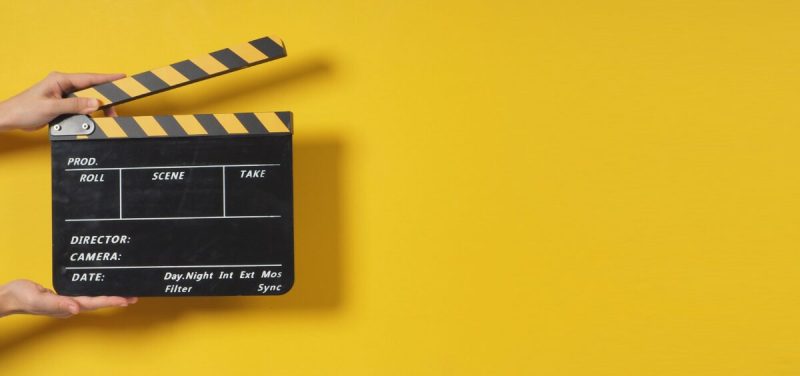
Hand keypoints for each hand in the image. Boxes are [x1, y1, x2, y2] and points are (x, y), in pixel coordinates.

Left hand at [0, 71, 123, 130]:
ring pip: (86, 100)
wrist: (10, 118)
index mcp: (60, 80)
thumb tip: (96, 103)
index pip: (89, 78)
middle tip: (115, 108)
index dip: (107, 78)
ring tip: (106, 117)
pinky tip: (92, 118)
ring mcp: (63, 94)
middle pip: (91, 90)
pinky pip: (80, 107)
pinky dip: (87, 113)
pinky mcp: (62, 104)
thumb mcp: (52, 107)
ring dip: (95, 108)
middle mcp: (63, 85)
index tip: (122, 77)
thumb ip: (75, 105)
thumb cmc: (24, 109)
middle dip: (105, 99)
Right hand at [0, 279, 136, 317]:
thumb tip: (76, 308)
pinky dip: (96, 288)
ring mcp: (68, 300)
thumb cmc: (22, 297)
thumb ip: (57, 304)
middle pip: (99, 301)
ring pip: (94, 297)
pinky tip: (102, 285)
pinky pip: (84, 291)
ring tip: (125, 293)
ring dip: (109, 295)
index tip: (126, 299)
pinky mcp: (65, 293)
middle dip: (116, 299)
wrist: (10, 295)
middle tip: (134, 296)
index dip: (111, 300)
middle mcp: (71, 304)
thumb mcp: (39, 300)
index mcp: (68, 306)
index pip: (94, 303)